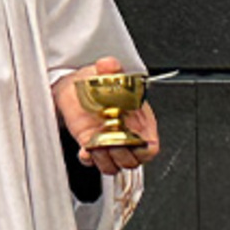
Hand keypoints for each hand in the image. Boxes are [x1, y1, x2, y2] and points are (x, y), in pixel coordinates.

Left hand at [54, 57, 158, 174]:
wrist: (78, 84)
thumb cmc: (101, 80)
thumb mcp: (108, 71)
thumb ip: (111, 67)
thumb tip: (108, 63)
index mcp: (141, 120)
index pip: (150, 147)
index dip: (143, 150)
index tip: (131, 142)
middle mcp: (127, 135)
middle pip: (132, 161)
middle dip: (121, 155)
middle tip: (110, 142)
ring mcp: (110, 142)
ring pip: (114, 165)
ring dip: (104, 160)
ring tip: (96, 146)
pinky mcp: (92, 145)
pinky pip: (93, 162)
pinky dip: (89, 160)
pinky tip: (85, 150)